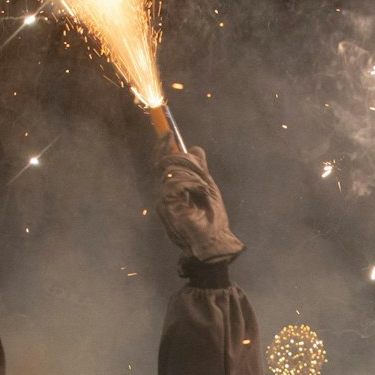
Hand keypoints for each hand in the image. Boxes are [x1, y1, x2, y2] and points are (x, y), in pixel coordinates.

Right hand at [157, 143, 243, 262]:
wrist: (213, 242)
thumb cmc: (212, 220)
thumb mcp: (207, 187)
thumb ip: (199, 169)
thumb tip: (195, 148)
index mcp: (171, 189)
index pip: (161, 162)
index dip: (163, 145)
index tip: (170, 132)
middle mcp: (162, 193)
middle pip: (165, 162)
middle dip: (185, 160)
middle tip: (201, 171)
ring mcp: (162, 199)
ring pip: (172, 170)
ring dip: (192, 174)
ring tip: (204, 188)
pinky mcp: (165, 205)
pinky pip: (176, 182)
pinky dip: (192, 183)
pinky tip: (201, 191)